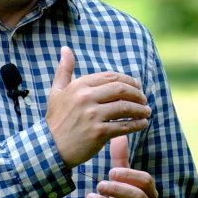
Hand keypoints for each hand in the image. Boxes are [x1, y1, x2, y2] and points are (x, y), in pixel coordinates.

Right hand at [46, 47, 150, 167]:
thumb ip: (64, 70)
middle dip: (137, 94)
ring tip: (147, 111)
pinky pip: (124, 126)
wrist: (50, 148)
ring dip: (140, 109)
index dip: (128, 80)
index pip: (111, 77)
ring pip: (125, 107)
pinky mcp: (98, 133)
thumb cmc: (56, 120)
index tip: (137, 86)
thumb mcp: (56, 92)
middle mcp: (86, 98)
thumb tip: (66, 49)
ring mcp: (92, 115)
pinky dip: (137, 124)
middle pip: (121, 90)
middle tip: (144, 99)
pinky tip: (143, 124)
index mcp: (79, 85)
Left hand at [83, 136, 157, 197]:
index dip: (129, 175)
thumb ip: (122, 161)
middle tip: (100, 184)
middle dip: (118, 189)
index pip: (145, 181)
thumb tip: (119, 136)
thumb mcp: (125, 182)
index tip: (112, 172)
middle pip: (137, 197)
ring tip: (89, 197)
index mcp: (150, 193)